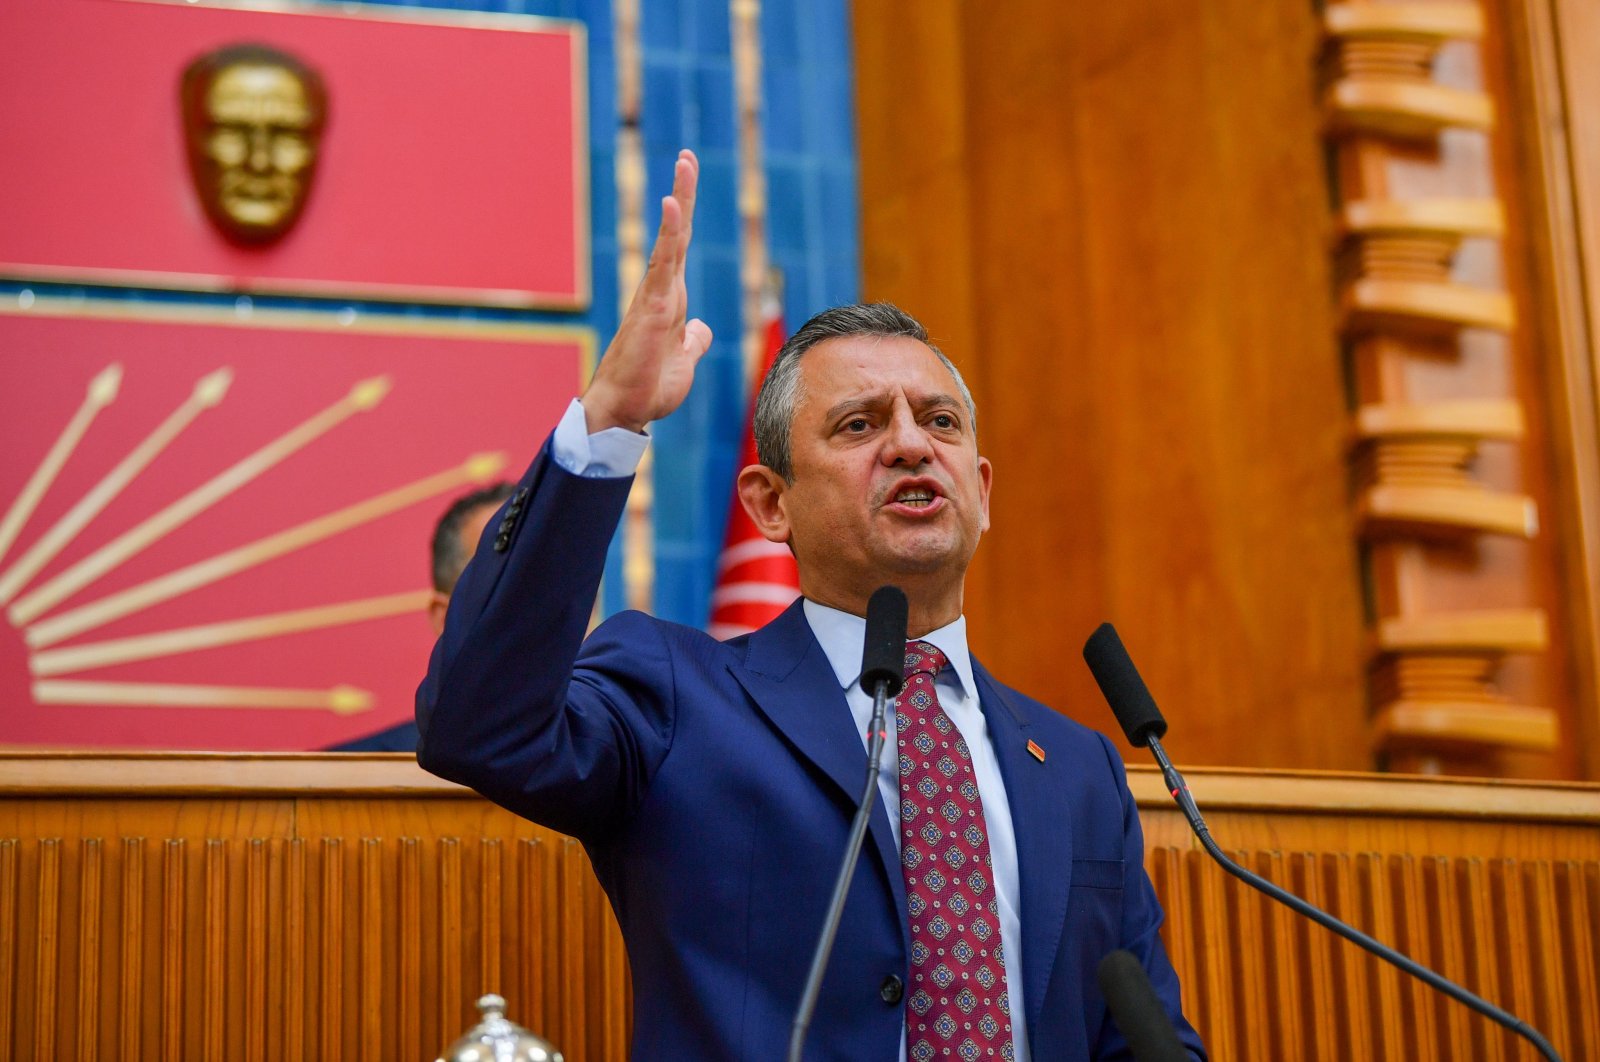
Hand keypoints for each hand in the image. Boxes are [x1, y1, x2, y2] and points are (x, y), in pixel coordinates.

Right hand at [582, 149, 713, 432]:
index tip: (686, 184)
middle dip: (683, 194)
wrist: (625, 410)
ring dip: (679, 201)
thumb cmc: (648, 388)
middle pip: (677, 234)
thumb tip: (701, 327)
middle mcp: (661, 291)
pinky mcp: (652, 307)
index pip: (681, 249)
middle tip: (687, 158)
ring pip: (672, 241)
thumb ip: (694, 341)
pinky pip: (664, 263)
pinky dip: (670, 233)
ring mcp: (655, 296)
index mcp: (670, 300)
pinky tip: (673, 206)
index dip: (686, 217)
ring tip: (684, 165)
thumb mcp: (685, 361)